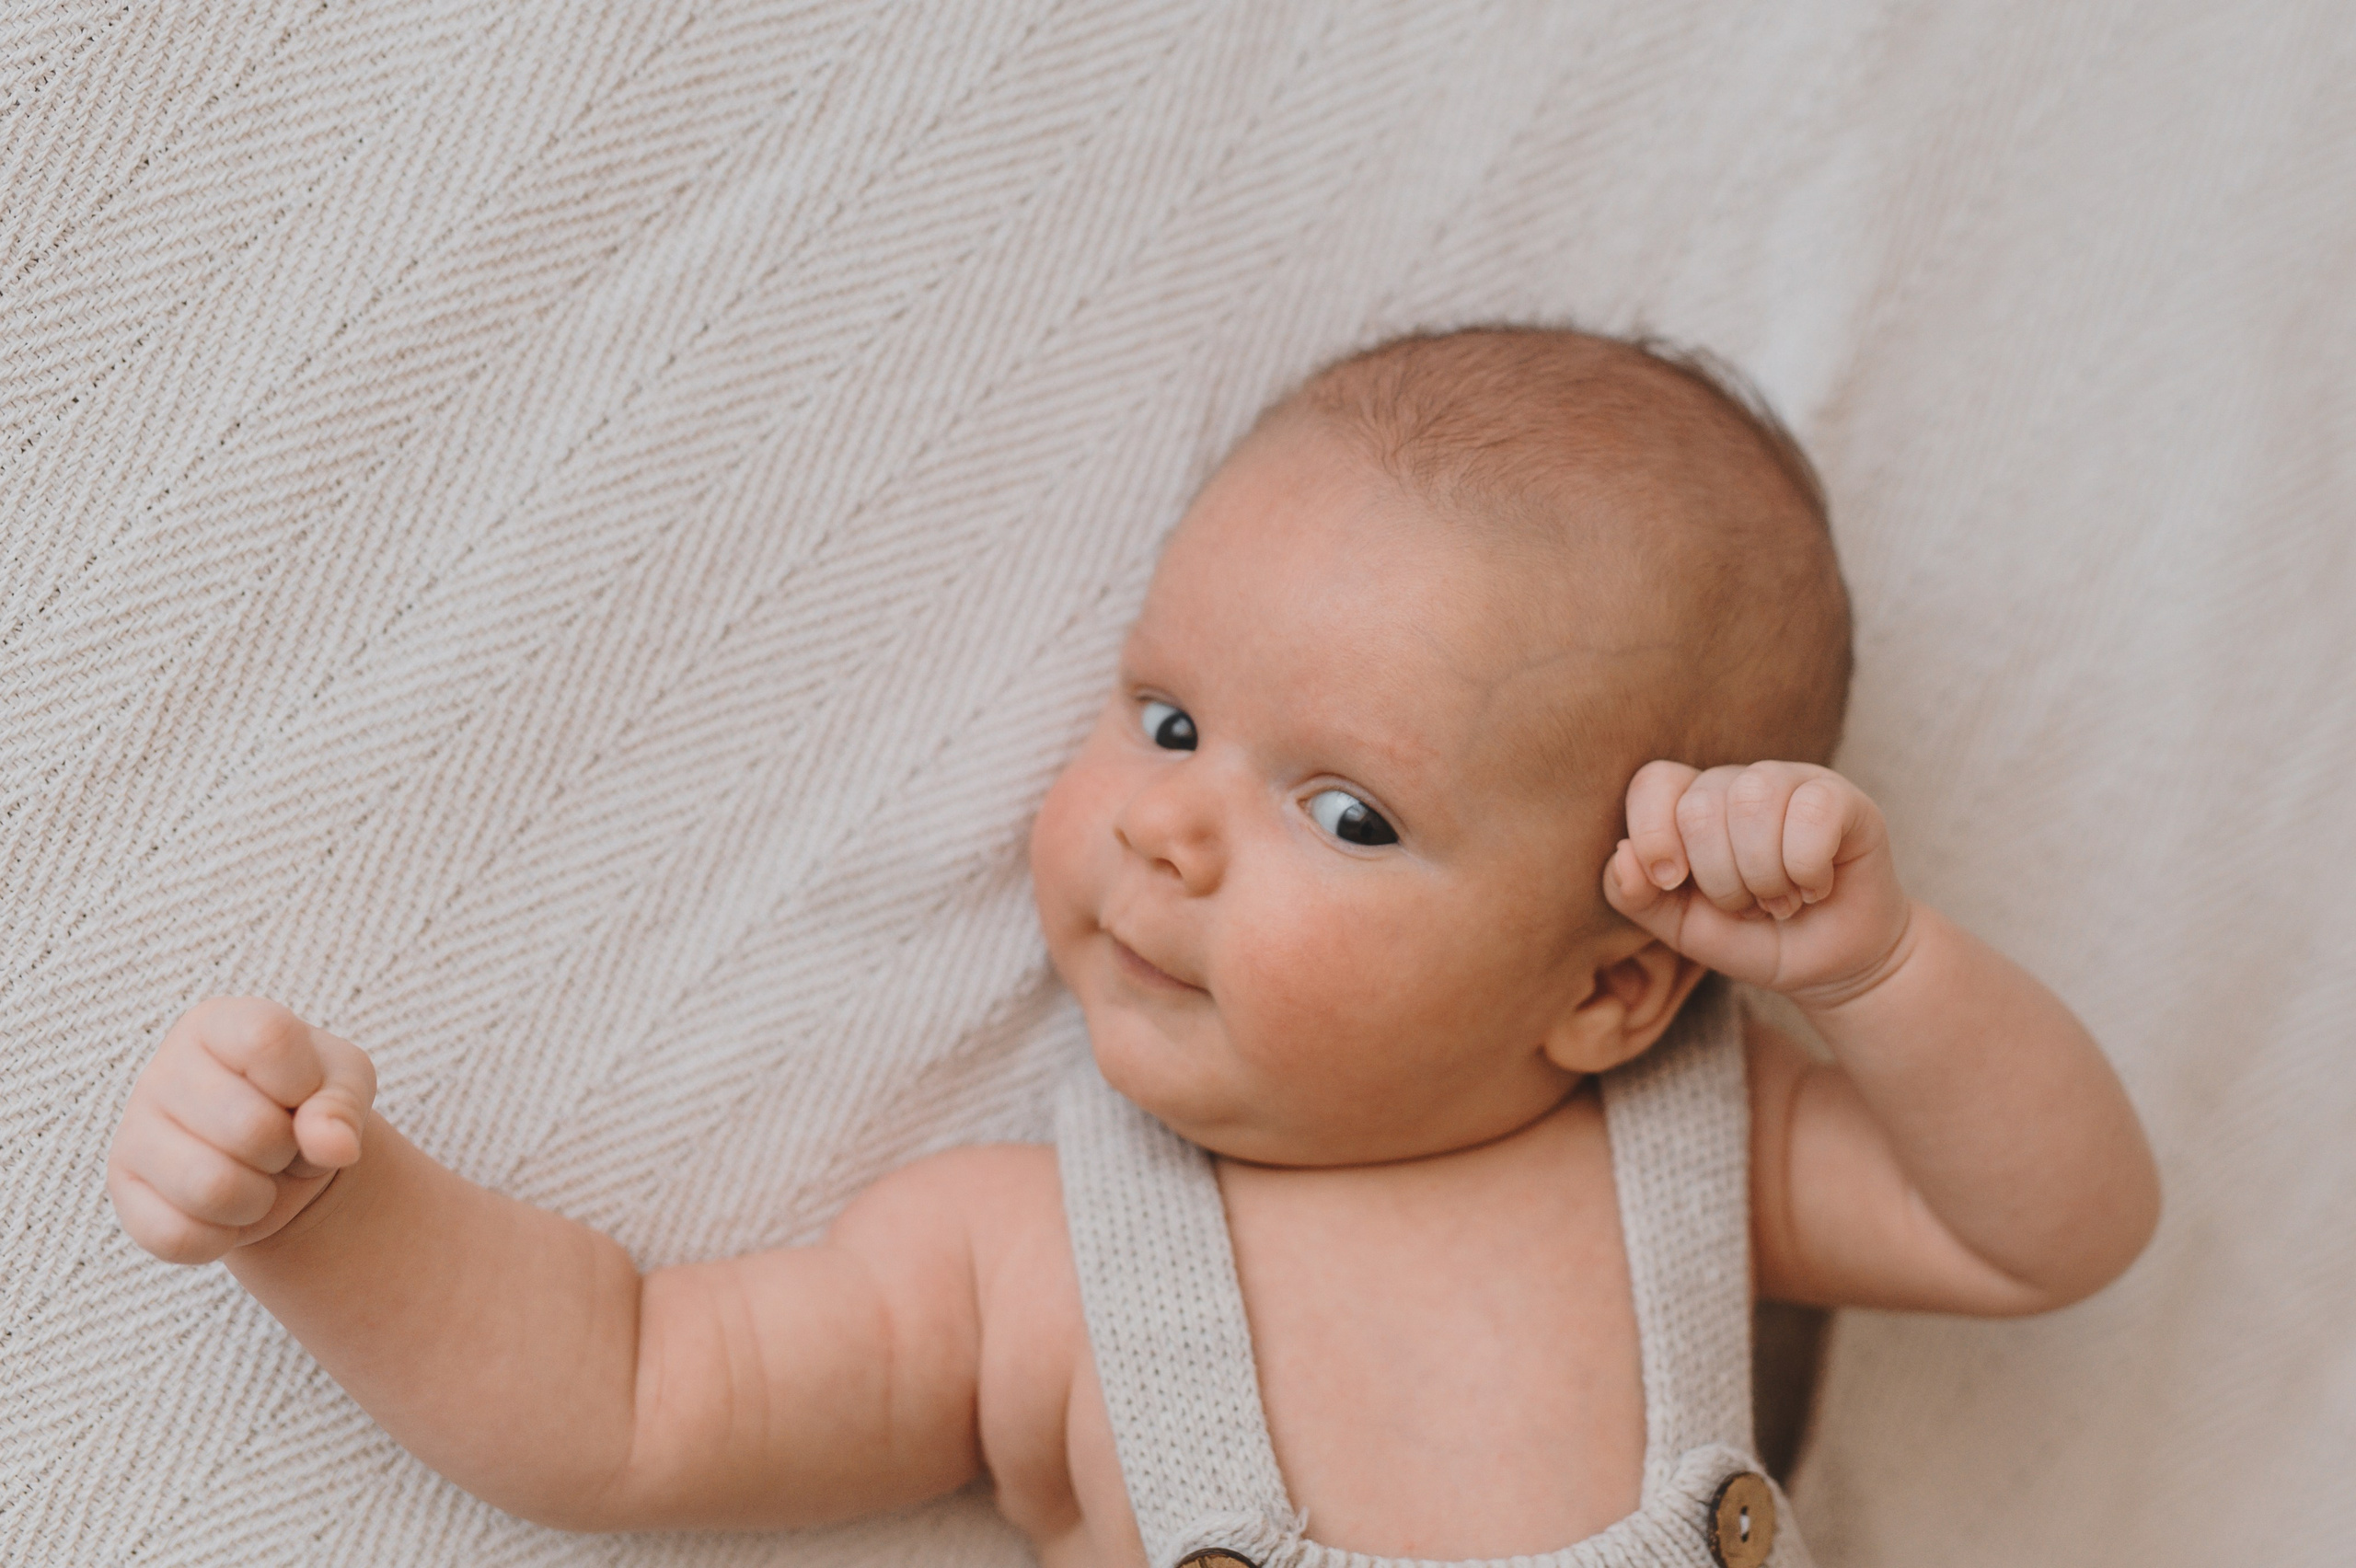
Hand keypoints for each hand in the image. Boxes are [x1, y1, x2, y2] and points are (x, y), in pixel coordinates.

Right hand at [108, 997, 376, 1264]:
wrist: (276, 1161)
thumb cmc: (309, 1102)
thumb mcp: (345, 1086)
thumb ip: (342, 1107)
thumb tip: (333, 1146)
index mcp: (219, 1023)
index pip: (269, 1041)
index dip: (305, 1083)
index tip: (304, 1092)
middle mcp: (164, 1070)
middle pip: (251, 1129)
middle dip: (289, 1150)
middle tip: (283, 1145)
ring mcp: (134, 1131)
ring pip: (213, 1189)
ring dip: (261, 1198)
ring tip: (260, 1177)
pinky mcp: (123, 1192)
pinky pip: (180, 1236)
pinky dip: (225, 1235)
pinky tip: (229, 1209)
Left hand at [1602, 760, 1911, 1005]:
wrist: (1829, 965)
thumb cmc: (1752, 938)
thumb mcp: (1681, 928)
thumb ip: (1636, 897)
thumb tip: (1621, 856)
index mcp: (1691, 803)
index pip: (1655, 782)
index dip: (1653, 833)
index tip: (1672, 882)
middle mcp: (1737, 782)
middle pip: (1700, 806)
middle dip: (1719, 880)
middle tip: (1747, 906)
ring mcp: (1791, 782)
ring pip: (1752, 802)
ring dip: (1762, 876)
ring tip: (1780, 902)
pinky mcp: (1842, 797)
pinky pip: (1812, 813)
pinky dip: (1807, 869)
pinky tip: (1816, 887)